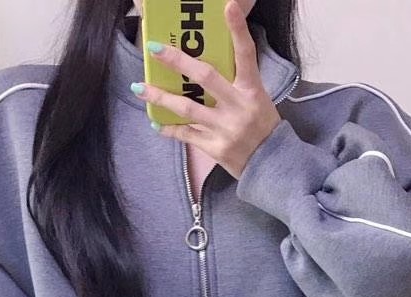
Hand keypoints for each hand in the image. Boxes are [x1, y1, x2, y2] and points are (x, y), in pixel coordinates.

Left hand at [134, 0, 280, 179]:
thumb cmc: (262, 127)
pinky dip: (169, 129)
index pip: (246, 54)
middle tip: (154, 48)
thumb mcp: (258, 99)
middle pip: (205, 77)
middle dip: (178, 61)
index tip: (227, 6)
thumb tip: (205, 65)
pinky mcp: (215, 148)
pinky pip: (186, 135)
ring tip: (139, 88)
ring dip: (160, 97)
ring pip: (187, 108)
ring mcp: (225, 129)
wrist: (271, 166)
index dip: (238, 30)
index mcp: (252, 90)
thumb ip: (236, 83)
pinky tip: (156, 121)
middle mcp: (238, 107)